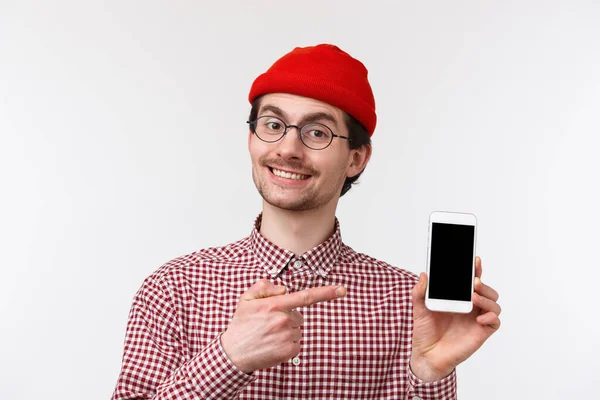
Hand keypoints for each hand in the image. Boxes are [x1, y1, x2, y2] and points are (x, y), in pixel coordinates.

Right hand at [220, 279, 345, 372]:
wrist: (233, 353)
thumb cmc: (241, 324)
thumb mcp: (247, 299)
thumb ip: (265, 287)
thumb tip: (284, 290)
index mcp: (275, 305)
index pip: (306, 296)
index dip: (326, 293)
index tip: (342, 290)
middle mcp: (283, 320)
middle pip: (298, 315)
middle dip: (288, 317)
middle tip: (268, 324)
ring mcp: (287, 337)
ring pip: (297, 330)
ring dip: (287, 331)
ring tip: (268, 335)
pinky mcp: (289, 351)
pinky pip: (296, 343)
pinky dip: (287, 344)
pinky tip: (272, 345)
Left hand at [410, 256, 500, 380]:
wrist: (426, 354)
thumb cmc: (425, 331)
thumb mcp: (419, 308)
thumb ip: (420, 292)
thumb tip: (425, 275)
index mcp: (458, 298)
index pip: (471, 281)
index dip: (475, 270)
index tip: (475, 260)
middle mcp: (470, 307)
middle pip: (487, 290)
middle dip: (484, 284)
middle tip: (474, 282)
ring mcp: (477, 319)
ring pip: (494, 304)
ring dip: (487, 298)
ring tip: (474, 298)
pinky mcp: (481, 332)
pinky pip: (495, 322)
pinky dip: (491, 317)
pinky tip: (478, 318)